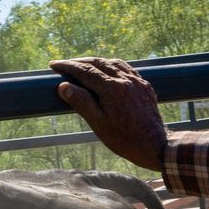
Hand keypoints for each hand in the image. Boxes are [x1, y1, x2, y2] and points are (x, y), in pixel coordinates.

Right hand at [49, 57, 170, 170]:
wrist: (155, 146)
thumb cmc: (124, 139)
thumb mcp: (98, 123)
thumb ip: (82, 102)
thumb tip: (63, 86)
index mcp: (112, 88)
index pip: (85, 71)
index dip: (68, 66)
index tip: (54, 65)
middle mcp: (126, 79)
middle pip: (98, 62)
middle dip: (79, 62)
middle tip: (65, 65)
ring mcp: (137, 81)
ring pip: (113, 63)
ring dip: (96, 62)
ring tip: (83, 66)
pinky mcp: (144, 85)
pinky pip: (126, 68)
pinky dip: (112, 66)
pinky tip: (107, 71)